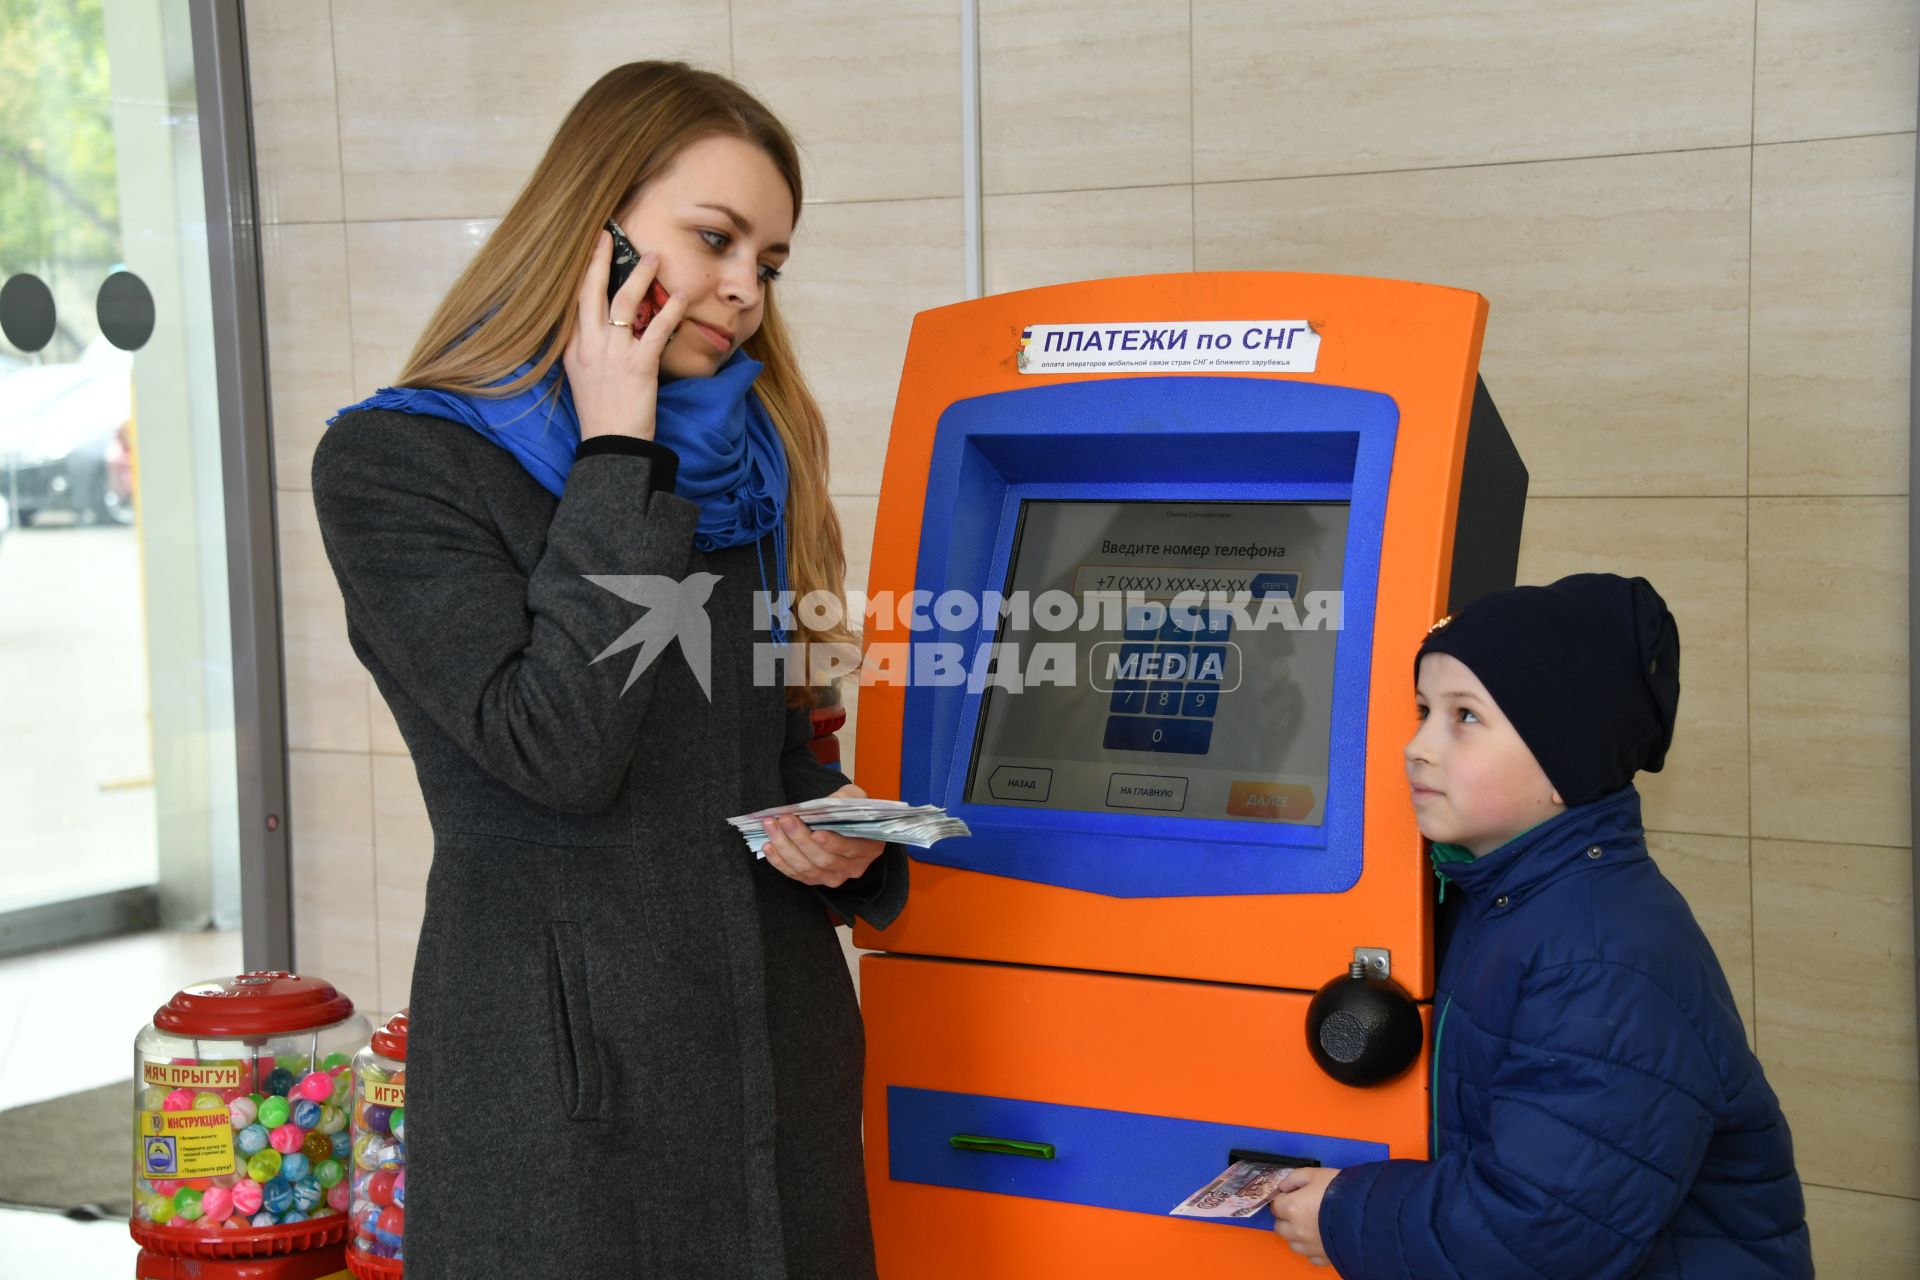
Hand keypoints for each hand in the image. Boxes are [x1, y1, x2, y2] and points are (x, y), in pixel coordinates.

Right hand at [563, 230, 689, 442]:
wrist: (611, 446)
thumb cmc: (602, 416)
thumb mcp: (582, 378)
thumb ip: (589, 350)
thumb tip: (603, 328)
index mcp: (572, 349)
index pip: (575, 302)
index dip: (583, 273)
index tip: (590, 251)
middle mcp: (588, 346)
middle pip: (591, 291)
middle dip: (599, 259)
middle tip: (608, 234)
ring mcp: (612, 354)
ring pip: (624, 301)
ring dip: (640, 275)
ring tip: (654, 257)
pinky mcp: (638, 366)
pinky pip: (655, 329)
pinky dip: (670, 311)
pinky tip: (680, 297)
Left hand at [760, 783, 886, 888]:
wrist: (845, 824)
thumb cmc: (852, 811)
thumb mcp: (856, 798)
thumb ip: (846, 798)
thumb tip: (829, 803)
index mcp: (869, 847)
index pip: (850, 848)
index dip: (832, 842)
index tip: (815, 832)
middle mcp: (853, 867)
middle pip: (823, 860)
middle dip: (800, 839)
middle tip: (785, 819)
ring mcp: (834, 877)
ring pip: (806, 868)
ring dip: (785, 848)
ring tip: (771, 827)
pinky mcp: (816, 880)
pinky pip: (795, 875)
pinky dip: (780, 861)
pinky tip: (769, 845)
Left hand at [1270, 1167, 1337, 1267]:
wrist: (1369, 1214)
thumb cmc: (1342, 1191)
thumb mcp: (1316, 1174)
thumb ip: (1295, 1178)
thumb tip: (1283, 1185)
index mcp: (1292, 1208)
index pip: (1275, 1206)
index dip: (1283, 1200)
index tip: (1292, 1196)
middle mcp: (1297, 1231)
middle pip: (1280, 1227)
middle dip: (1286, 1218)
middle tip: (1300, 1209)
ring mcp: (1310, 1247)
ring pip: (1293, 1244)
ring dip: (1297, 1235)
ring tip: (1311, 1225)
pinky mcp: (1324, 1258)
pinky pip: (1311, 1256)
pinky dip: (1312, 1249)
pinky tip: (1321, 1238)